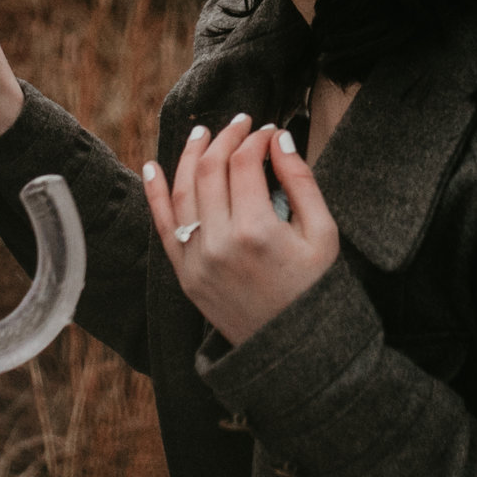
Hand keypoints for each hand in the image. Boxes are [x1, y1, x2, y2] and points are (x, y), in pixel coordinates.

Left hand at [143, 114, 339, 345]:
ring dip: (190, 155)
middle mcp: (218, 244)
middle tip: (241, 124)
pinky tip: (153, 166)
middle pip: (209, 170)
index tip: (269, 132)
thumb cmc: (316, 290)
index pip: (244, 163)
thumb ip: (301, 181)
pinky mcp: (185, 275)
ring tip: (203, 133)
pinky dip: (155, 194)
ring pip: (182, 191)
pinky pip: (162, 226)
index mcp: (256, 231)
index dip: (256, 139)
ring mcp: (196, 261)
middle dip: (225, 139)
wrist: (295, 352)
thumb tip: (278, 138)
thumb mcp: (323, 233)